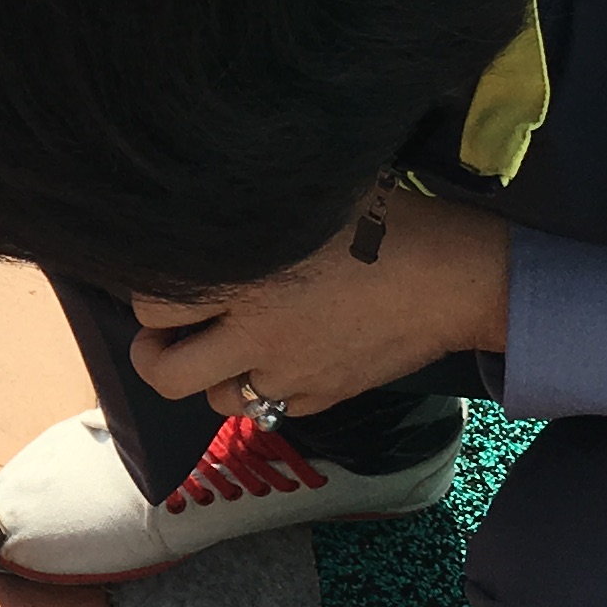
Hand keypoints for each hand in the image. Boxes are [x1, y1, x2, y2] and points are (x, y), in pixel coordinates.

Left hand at [127, 187, 508, 421]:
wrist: (460, 278)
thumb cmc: (390, 222)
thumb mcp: (313, 200)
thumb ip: (252, 215)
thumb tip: (206, 196)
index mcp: (243, 279)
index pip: (152, 305)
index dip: (146, 298)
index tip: (158, 285)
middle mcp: (256, 335)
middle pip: (166, 374)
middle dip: (156, 354)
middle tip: (167, 333)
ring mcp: (291, 374)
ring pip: (218, 400)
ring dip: (213, 377)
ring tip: (227, 346)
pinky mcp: (325, 397)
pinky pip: (275, 410)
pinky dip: (269, 390)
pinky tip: (283, 358)